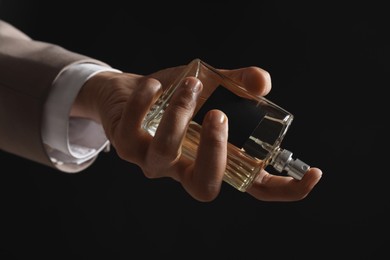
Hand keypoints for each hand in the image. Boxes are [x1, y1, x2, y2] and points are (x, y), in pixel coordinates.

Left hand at [72, 64, 321, 201]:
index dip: (284, 190)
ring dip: (181, 116)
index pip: (253, 188)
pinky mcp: (125, 144)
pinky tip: (155, 85)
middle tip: (221, 115)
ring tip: (192, 85)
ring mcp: (151, 161)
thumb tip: (262, 82)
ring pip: (165, 154)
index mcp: (212, 161)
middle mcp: (183, 170)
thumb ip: (238, 83)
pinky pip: (133, 129)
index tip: (314, 174)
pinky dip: (145, 103)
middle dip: (215, 153)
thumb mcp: (213, 87)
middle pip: (204, 187)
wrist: (130, 92)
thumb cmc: (176, 97)